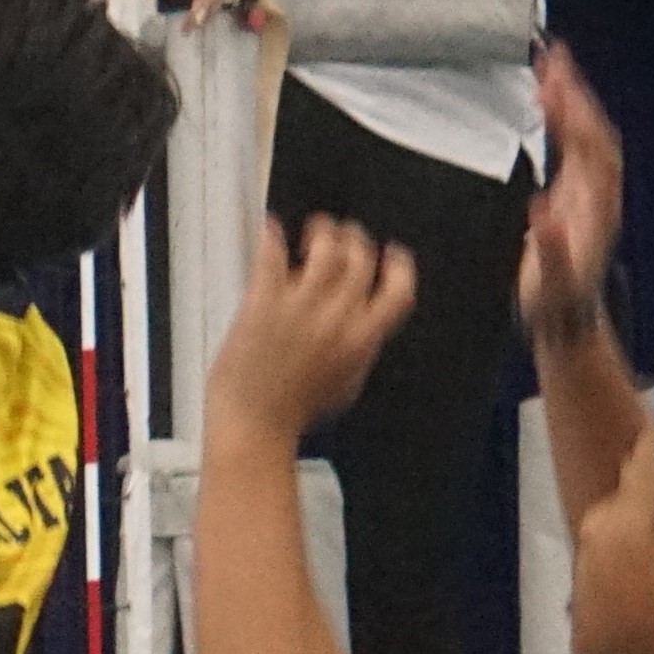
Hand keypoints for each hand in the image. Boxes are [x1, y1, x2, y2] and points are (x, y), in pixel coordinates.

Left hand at [209, 212, 418, 441]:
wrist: (253, 425)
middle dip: (356, 240)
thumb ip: (360, 348)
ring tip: (315, 230)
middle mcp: (336, 319)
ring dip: (323, 232)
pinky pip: (271, 258)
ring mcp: (299, 307)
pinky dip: (273, 236)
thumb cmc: (294, 413)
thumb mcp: (346, 385)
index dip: (400, 265)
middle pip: (361, 259)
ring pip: (325, 249)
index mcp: (363, 340)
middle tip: (345, 235)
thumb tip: (366, 324)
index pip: (399, 289)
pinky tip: (271, 227)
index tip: (393, 253)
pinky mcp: (263, 303)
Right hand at [519, 40, 622, 343]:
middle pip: (593, 129)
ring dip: (571, 98)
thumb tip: (544, 213)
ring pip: (587, 132)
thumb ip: (551, 249)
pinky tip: (546, 100)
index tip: (552, 85)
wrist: (566, 317)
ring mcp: (590, 190)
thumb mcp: (551, 282)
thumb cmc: (555, 301)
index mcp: (596, 207)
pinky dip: (563, 116)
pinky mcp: (576, 191)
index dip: (573, 114)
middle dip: (575, 91)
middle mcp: (599, 192)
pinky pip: (575, 143)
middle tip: (553, 55)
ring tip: (550, 64)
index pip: (589, 147)